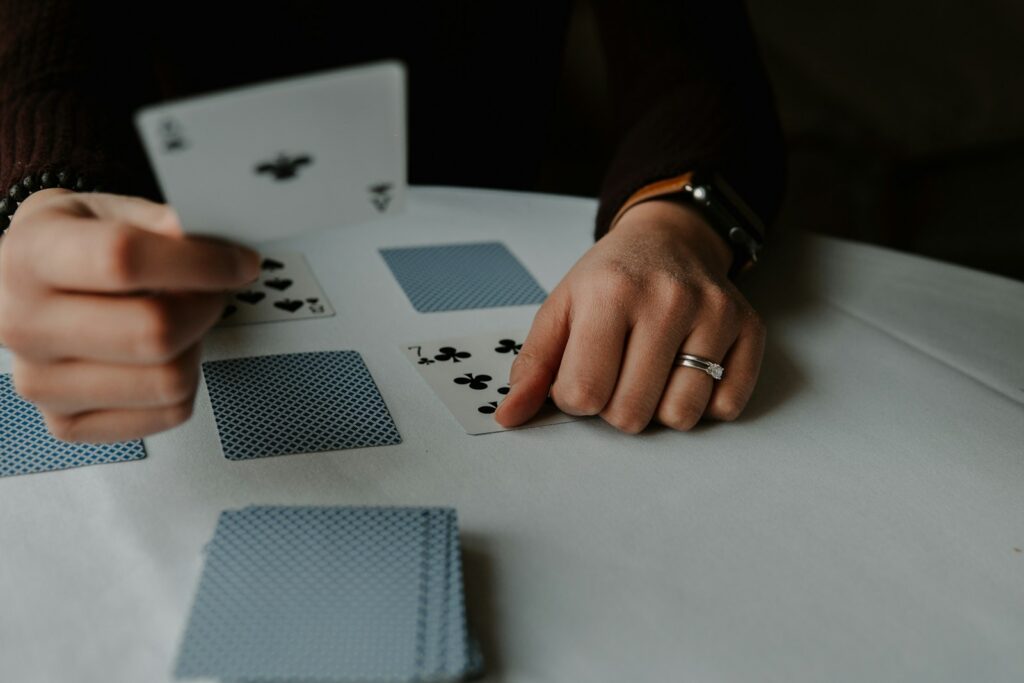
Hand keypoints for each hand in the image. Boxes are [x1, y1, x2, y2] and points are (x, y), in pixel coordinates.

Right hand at [0, 189, 259, 441]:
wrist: (26, 286)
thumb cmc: (73, 247)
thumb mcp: (107, 211)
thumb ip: (161, 223)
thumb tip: (212, 243)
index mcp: (30, 256)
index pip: (124, 260)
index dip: (200, 262)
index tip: (239, 262)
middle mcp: (22, 324)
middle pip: (154, 332)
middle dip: (205, 307)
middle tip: (211, 291)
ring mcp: (40, 382)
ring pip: (168, 380)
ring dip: (194, 347)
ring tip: (179, 320)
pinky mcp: (67, 423)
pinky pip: (167, 414)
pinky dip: (185, 385)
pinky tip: (164, 356)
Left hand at [495, 199, 764, 432]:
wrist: (668, 238)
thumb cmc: (609, 278)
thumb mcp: (560, 309)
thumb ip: (533, 366)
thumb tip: (508, 416)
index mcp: (610, 293)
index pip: (584, 394)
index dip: (575, 397)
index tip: (581, 372)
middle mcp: (667, 300)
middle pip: (631, 414)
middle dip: (616, 406)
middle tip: (618, 373)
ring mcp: (714, 313)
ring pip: (682, 416)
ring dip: (660, 408)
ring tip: (652, 373)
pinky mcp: (748, 329)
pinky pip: (726, 407)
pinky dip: (704, 403)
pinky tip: (687, 371)